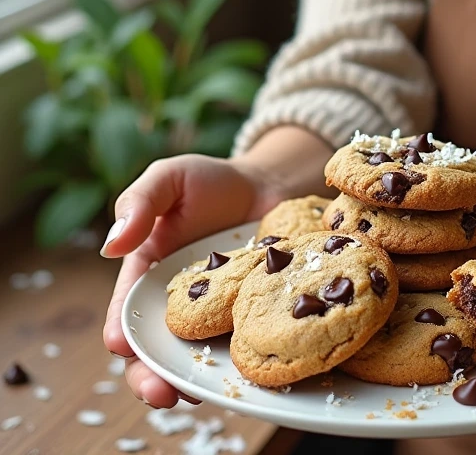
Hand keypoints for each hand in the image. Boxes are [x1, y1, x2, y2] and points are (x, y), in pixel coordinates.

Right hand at [101, 154, 289, 408]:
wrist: (268, 184)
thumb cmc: (210, 181)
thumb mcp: (170, 178)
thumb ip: (139, 203)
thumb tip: (112, 245)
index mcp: (146, 277)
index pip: (126, 315)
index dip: (122, 336)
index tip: (122, 347)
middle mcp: (176, 306)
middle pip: (154, 353)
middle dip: (151, 378)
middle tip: (161, 393)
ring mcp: (214, 316)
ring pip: (196, 359)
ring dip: (193, 380)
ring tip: (199, 392)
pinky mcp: (249, 317)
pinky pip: (241, 347)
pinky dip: (241, 362)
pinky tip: (246, 371)